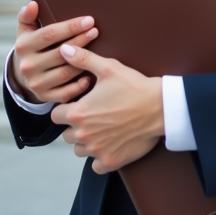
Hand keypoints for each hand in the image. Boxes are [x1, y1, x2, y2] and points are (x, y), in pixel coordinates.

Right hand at [11, 2, 99, 103]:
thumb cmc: (33, 45)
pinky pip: (66, 93)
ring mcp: (36, 83)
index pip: (50, 34)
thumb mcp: (26, 29)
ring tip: (97, 51)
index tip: (89, 20)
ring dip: (83, 62)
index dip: (71, 27)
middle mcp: (28, 66)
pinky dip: (79, 85)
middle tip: (95, 31)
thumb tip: (33, 4)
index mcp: (23, 46)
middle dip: (80, 41)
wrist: (25, 72)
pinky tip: (90, 75)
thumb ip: (27, 16)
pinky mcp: (45, 97)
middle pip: (60, 53)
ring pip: (65, 73)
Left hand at [50, 44, 163, 174]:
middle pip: (66, 135)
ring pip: (79, 150)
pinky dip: (99, 158)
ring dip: (85, 142)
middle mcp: (83, 134)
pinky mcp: (111, 161)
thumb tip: (63, 49)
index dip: (65, 108)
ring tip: (99, 129)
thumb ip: (82, 59)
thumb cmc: (134, 87)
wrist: (160, 108)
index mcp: (78, 113)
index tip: (78, 104)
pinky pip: (95, 165)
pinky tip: (108, 145)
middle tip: (91, 115)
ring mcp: (97, 150)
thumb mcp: (108, 68)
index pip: (56, 115)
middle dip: (74, 126)